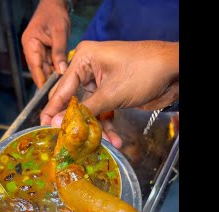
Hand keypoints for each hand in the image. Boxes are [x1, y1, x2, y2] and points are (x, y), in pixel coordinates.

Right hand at [22, 0, 70, 87]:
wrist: (55, 4)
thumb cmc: (55, 14)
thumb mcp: (59, 32)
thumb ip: (59, 52)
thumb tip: (61, 71)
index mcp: (30, 44)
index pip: (35, 67)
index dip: (41, 81)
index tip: (47, 94)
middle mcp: (31, 49)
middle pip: (39, 70)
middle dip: (49, 82)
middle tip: (59, 94)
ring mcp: (38, 51)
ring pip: (45, 69)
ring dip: (54, 77)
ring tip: (63, 89)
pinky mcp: (45, 51)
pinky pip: (50, 64)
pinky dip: (57, 70)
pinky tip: (65, 77)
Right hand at [40, 40, 178, 147]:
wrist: (174, 70)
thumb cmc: (144, 70)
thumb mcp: (111, 93)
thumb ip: (84, 110)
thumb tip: (58, 123)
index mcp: (83, 60)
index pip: (62, 89)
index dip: (53, 110)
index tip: (44, 127)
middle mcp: (89, 70)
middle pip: (75, 102)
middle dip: (77, 123)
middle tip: (69, 141)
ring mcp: (101, 82)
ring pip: (90, 111)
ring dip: (96, 129)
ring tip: (100, 144)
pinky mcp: (112, 93)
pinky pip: (103, 112)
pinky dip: (108, 126)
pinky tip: (115, 140)